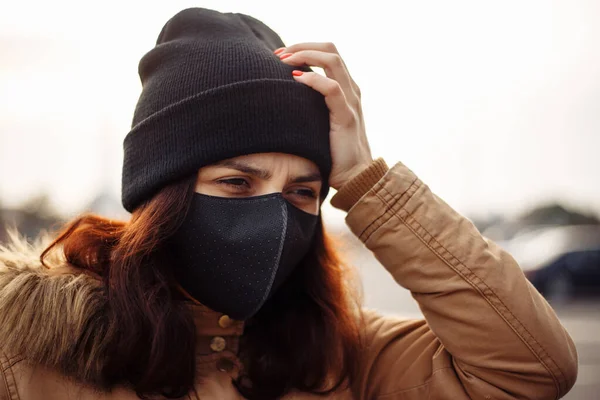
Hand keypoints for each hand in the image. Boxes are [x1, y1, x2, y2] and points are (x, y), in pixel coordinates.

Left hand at [276, 42, 372, 190]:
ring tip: (283, 61)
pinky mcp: (347, 116)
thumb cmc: (333, 155)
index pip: (328, 54)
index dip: (305, 48)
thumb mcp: (320, 125)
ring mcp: (351, 101)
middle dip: (302, 46)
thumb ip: (310, 109)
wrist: (355, 177)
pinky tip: (296, 79)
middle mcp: (351, 90)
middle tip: (279, 54)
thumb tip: (282, 102)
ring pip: (332, 60)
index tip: (281, 55)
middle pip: (330, 49)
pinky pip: (332, 88)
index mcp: (346, 89)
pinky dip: (313, 79)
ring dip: (305, 55)